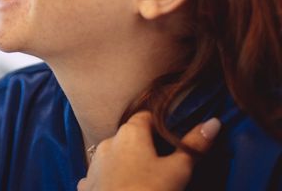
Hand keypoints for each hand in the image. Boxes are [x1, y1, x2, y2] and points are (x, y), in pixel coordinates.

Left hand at [77, 111, 220, 190]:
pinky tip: (120, 189)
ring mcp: (94, 164)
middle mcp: (107, 141)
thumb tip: (213, 122)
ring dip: (126, 163)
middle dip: (145, 147)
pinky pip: (100, 176)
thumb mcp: (178, 171)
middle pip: (130, 137)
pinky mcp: (87, 185)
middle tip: (163, 164)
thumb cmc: (149, 190)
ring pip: (114, 157)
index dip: (161, 125)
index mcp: (130, 132)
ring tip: (144, 179)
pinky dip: (110, 180)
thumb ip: (193, 146)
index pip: (146, 117)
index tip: (173, 137)